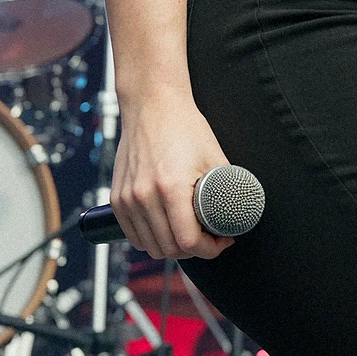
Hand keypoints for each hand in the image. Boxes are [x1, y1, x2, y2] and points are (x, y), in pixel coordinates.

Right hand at [111, 89, 236, 260]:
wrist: (152, 105)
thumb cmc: (185, 126)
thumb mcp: (214, 156)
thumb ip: (225, 188)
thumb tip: (239, 213)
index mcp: (171, 188)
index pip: (188, 242)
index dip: (210, 249)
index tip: (222, 241)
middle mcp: (144, 197)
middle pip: (169, 249)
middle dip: (195, 251)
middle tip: (209, 238)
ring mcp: (127, 199)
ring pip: (150, 247)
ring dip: (172, 248)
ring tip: (189, 235)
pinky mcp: (117, 199)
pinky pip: (133, 235)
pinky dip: (150, 240)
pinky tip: (166, 231)